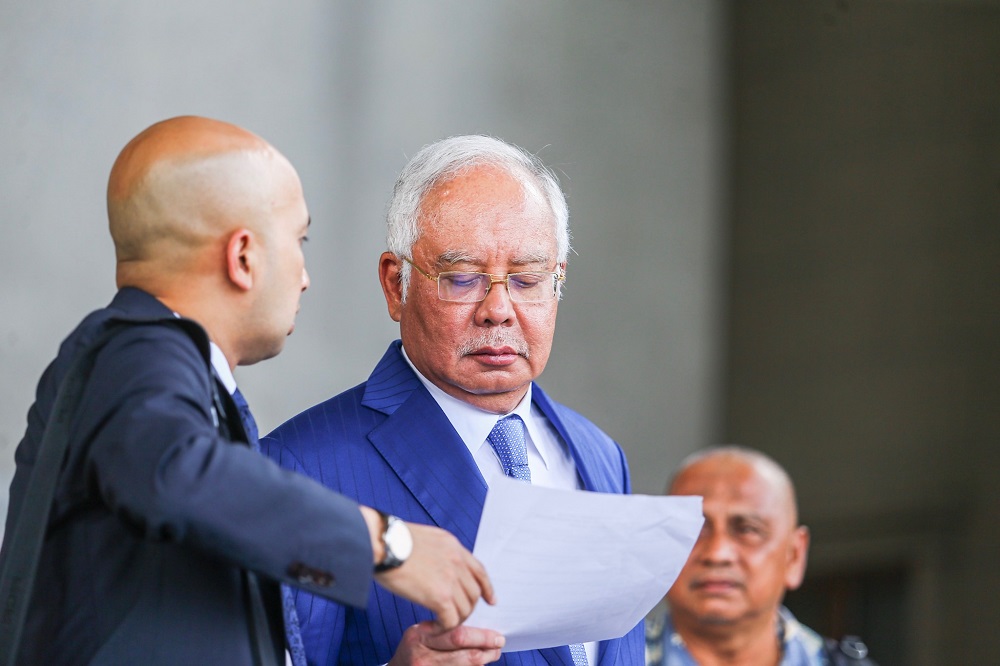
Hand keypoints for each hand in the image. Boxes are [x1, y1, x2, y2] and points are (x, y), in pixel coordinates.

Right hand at [374, 521, 494, 628]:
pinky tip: (432, 627)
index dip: (486, 588)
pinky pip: (451, 621)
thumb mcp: (425, 538)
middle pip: (474, 593)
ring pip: (465, 609)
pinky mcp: (440, 596)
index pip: (479, 570)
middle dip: (467, 608)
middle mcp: (457, 561)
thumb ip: (437, 552)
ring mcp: (451, 579)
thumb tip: (436, 566)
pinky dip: (443, 628)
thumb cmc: (392, 541)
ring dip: (454, 619)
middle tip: (455, 616)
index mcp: (453, 546)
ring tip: (440, 623)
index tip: (490, 599)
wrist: (383, 543)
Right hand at [388, 621, 503, 665]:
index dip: (482, 637)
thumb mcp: (421, 632)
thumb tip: (480, 628)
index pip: (458, 636)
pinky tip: (477, 664)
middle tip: (498, 645)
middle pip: (466, 656)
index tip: (496, 635)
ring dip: (483, 662)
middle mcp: (423, 658)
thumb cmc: (413, 649)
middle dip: (487, 650)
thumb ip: (444, 629)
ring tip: (491, 654)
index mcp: (420, 637)